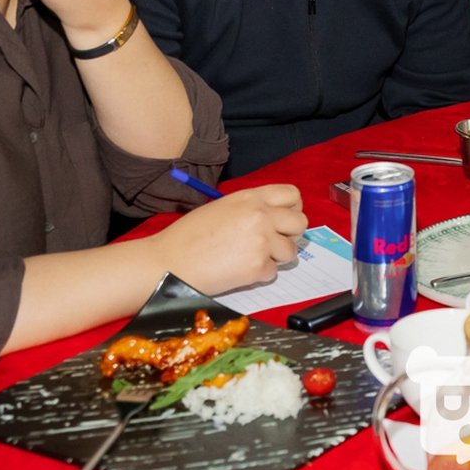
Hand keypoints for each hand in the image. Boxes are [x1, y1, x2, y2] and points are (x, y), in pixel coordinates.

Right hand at [150, 185, 307, 294]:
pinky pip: (273, 272)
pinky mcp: (258, 266)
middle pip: (300, 222)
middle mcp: (260, 215)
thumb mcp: (222, 209)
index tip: (285, 220)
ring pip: (291, 251)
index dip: (293, 209)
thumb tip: (275, 219)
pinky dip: (259, 275)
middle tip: (273, 243)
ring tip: (250, 258)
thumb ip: (250, 209)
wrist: (168, 262)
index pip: (292, 195)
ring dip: (276, 258)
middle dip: (290, 235)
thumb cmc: (189, 237)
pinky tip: (238, 271)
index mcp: (250, 197)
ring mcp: (261, 240)